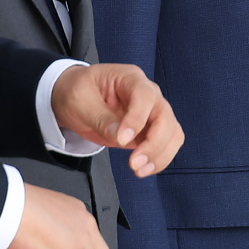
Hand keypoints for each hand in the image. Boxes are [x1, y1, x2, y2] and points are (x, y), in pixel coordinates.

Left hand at [52, 63, 183, 175]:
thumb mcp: (80, 101)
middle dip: (154, 143)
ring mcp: (152, 112)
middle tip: (134, 163)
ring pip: (171, 132)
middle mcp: (148, 94)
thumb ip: (101, 118)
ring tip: (140, 170)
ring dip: (160, 154)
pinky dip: (160, 159)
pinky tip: (144, 169)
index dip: (137, 119)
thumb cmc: (78, 92)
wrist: (76, 99)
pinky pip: (166, 144)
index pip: (145, 96)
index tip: (122, 140)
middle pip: (165, 116)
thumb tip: (121, 138)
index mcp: (130, 78)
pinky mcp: (150, 130)